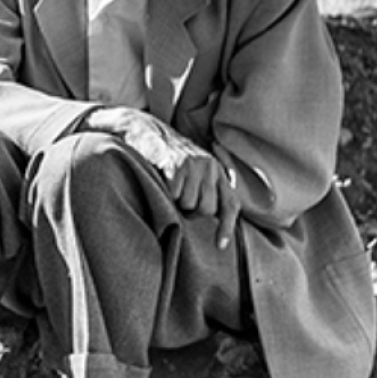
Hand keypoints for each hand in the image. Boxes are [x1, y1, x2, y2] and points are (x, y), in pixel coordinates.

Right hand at [84, 106, 240, 248]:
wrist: (146, 130)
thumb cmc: (167, 157)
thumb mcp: (193, 170)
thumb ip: (205, 189)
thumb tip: (210, 218)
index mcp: (217, 171)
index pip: (230, 204)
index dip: (227, 227)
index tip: (221, 246)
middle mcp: (211, 167)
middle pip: (207, 209)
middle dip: (191, 211)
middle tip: (178, 199)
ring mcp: (195, 165)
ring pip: (189, 204)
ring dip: (176, 202)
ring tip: (170, 187)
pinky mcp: (178, 165)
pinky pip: (175, 195)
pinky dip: (166, 193)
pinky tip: (162, 180)